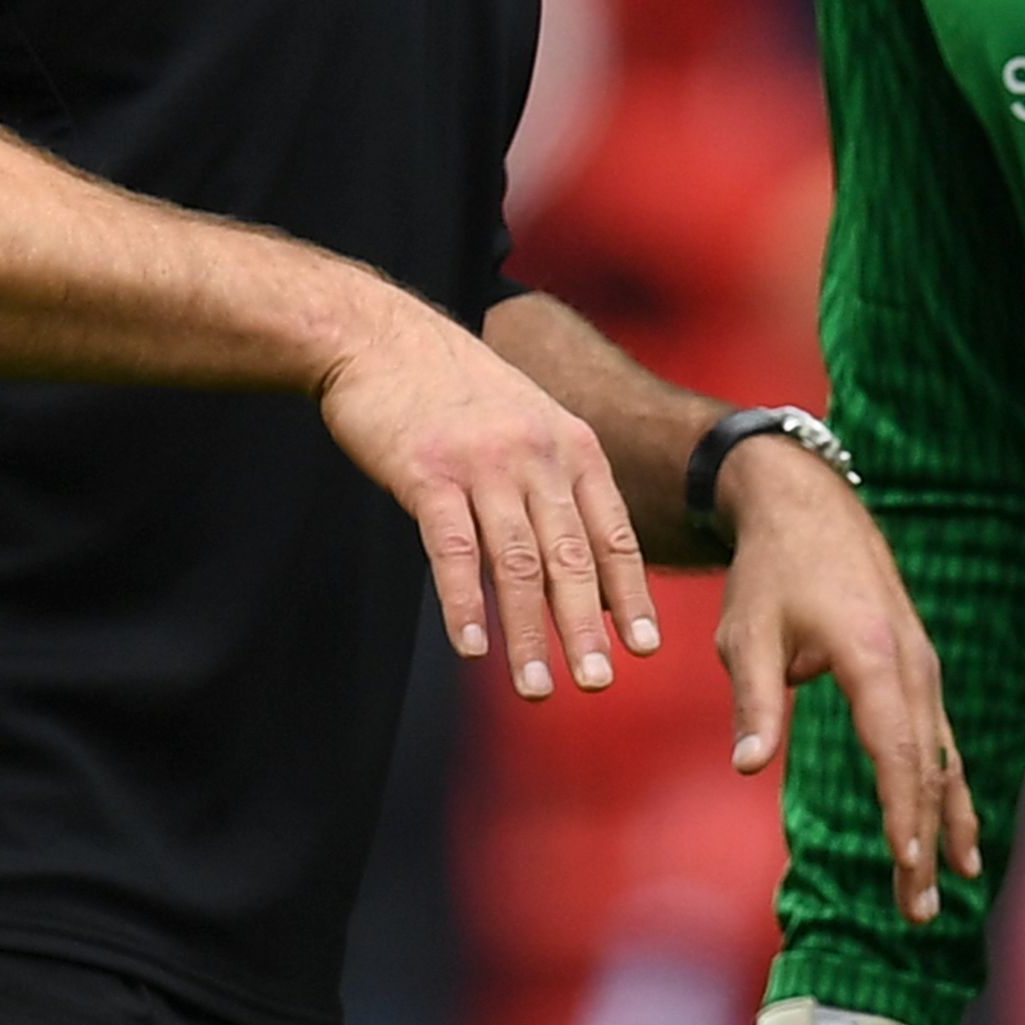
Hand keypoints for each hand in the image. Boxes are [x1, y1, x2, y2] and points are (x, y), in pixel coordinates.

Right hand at [314, 295, 650, 699]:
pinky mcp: (427, 474)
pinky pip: (455, 550)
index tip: (644, 648)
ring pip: (517, 563)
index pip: (613, 533)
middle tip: (598, 682)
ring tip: (535, 687)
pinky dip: (466, 603)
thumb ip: (557, 487)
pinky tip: (472, 647)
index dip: (630, 594)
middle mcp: (537, 456)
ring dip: (528, 632)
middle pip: (571, 557)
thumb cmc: (456, 392)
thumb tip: (585, 568)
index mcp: (572, 446)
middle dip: (587, 627)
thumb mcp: (528, 424)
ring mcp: (483, 464)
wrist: (380, 337)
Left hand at [715, 450, 980, 922]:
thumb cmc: (771, 569)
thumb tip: (751, 766)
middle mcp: (912, 661)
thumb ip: (755, 699)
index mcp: (873, 654)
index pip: (897, 749)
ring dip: (948, 822)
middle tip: (920, 913)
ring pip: (945, 754)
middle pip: (929, 765)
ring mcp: (922, 663)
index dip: (904, 812)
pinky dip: (949, 786)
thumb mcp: (748, 630)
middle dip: (928, 841)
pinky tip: (956, 831)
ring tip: (953, 887)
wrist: (807, 502)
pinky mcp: (918, 665)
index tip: (907, 866)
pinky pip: (941, 735)